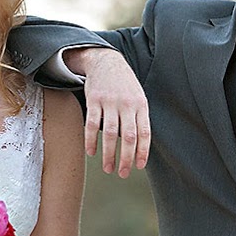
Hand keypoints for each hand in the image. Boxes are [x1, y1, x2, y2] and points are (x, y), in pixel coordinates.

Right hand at [67, 48, 149, 177]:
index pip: (144, 132)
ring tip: (108, 168)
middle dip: (126, 158)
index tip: (139, 166)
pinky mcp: (94, 100)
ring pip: (110, 133)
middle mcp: (126, 104)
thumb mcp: (137, 97)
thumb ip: (138, 118)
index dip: (143, 151)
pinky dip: (91, 140)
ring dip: (109, 154)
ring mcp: (110, 102)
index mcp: (140, 105)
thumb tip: (138, 146)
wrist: (106, 61)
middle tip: (122, 173)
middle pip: (128, 136)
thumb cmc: (124, 85)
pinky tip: (91, 152)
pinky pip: (92, 124)